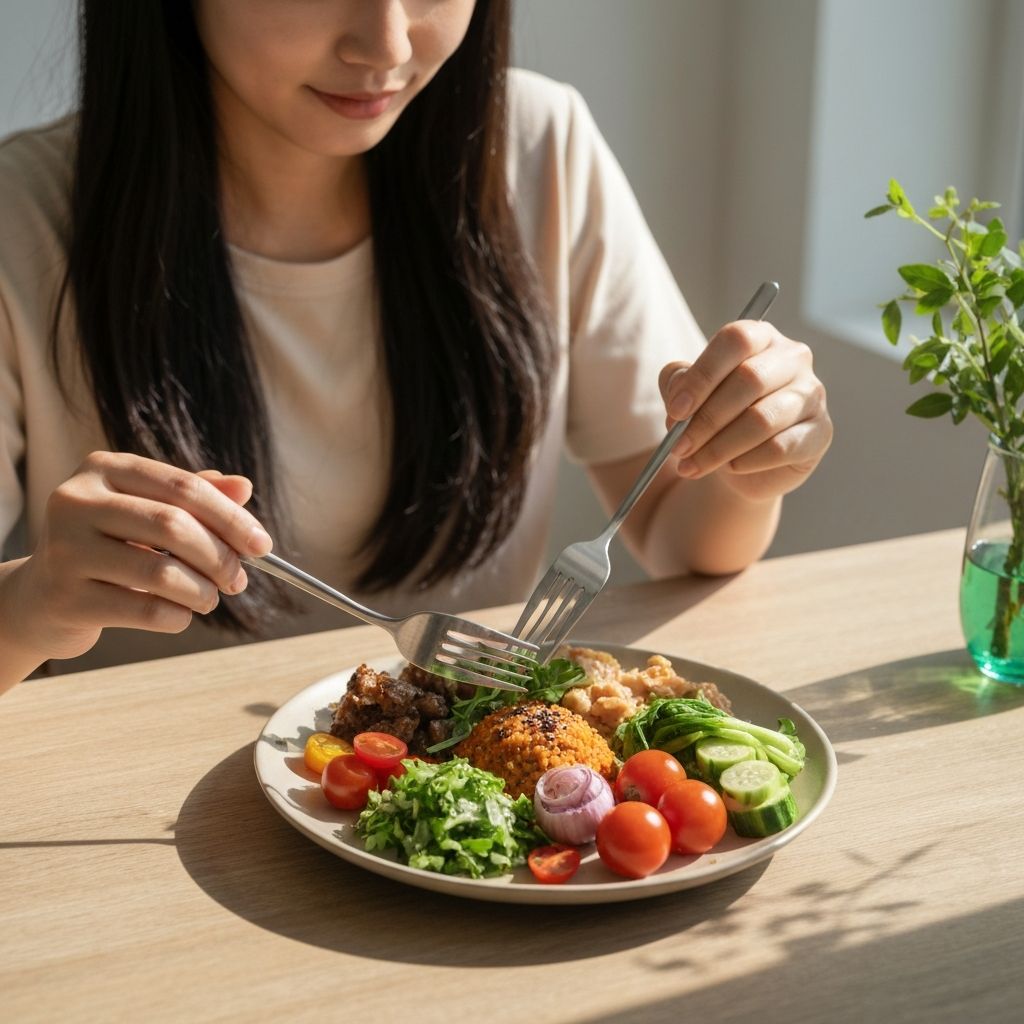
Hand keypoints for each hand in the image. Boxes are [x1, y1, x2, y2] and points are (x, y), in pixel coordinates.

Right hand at [2, 452, 272, 663]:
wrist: (45, 596)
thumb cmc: (111, 546)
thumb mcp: (148, 511)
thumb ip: (195, 496)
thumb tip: (244, 487)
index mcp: (104, 468)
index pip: (183, 487)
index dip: (231, 518)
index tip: (262, 546)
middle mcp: (76, 500)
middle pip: (173, 525)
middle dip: (220, 557)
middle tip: (238, 580)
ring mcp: (65, 549)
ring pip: (160, 571)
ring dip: (202, 591)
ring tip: (210, 599)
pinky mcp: (65, 597)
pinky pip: (144, 610)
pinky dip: (177, 617)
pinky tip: (180, 615)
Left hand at [659, 320, 832, 502]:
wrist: (742, 462)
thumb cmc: (716, 415)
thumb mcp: (688, 394)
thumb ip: (677, 384)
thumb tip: (680, 398)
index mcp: (760, 337)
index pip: (736, 339)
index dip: (702, 375)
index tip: (676, 410)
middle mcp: (793, 358)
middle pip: (749, 379)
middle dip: (706, 419)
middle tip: (679, 446)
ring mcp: (812, 394)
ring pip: (763, 419)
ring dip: (719, 447)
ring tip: (693, 464)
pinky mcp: (820, 432)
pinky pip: (780, 448)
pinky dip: (746, 461)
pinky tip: (730, 467)